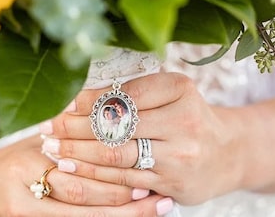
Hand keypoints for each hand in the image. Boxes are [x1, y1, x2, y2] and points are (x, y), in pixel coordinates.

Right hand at [0, 135, 171, 215]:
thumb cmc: (12, 161)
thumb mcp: (36, 143)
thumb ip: (68, 139)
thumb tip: (109, 125)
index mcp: (30, 158)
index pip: (81, 167)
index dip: (115, 170)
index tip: (146, 169)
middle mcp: (26, 186)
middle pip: (83, 196)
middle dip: (124, 197)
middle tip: (158, 195)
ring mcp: (25, 210)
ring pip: (81, 216)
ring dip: (120, 214)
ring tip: (152, 209)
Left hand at [42, 72, 247, 204]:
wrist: (226, 152)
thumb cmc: (188, 117)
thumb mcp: (169, 94)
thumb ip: (132, 92)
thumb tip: (79, 99)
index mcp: (180, 89)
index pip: (124, 94)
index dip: (88, 100)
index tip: (63, 104)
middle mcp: (183, 122)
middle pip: (116, 125)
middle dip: (74, 127)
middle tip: (48, 127)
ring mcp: (179, 157)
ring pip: (115, 155)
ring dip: (78, 151)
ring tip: (53, 147)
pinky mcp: (171, 184)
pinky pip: (124, 179)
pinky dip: (94, 172)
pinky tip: (73, 166)